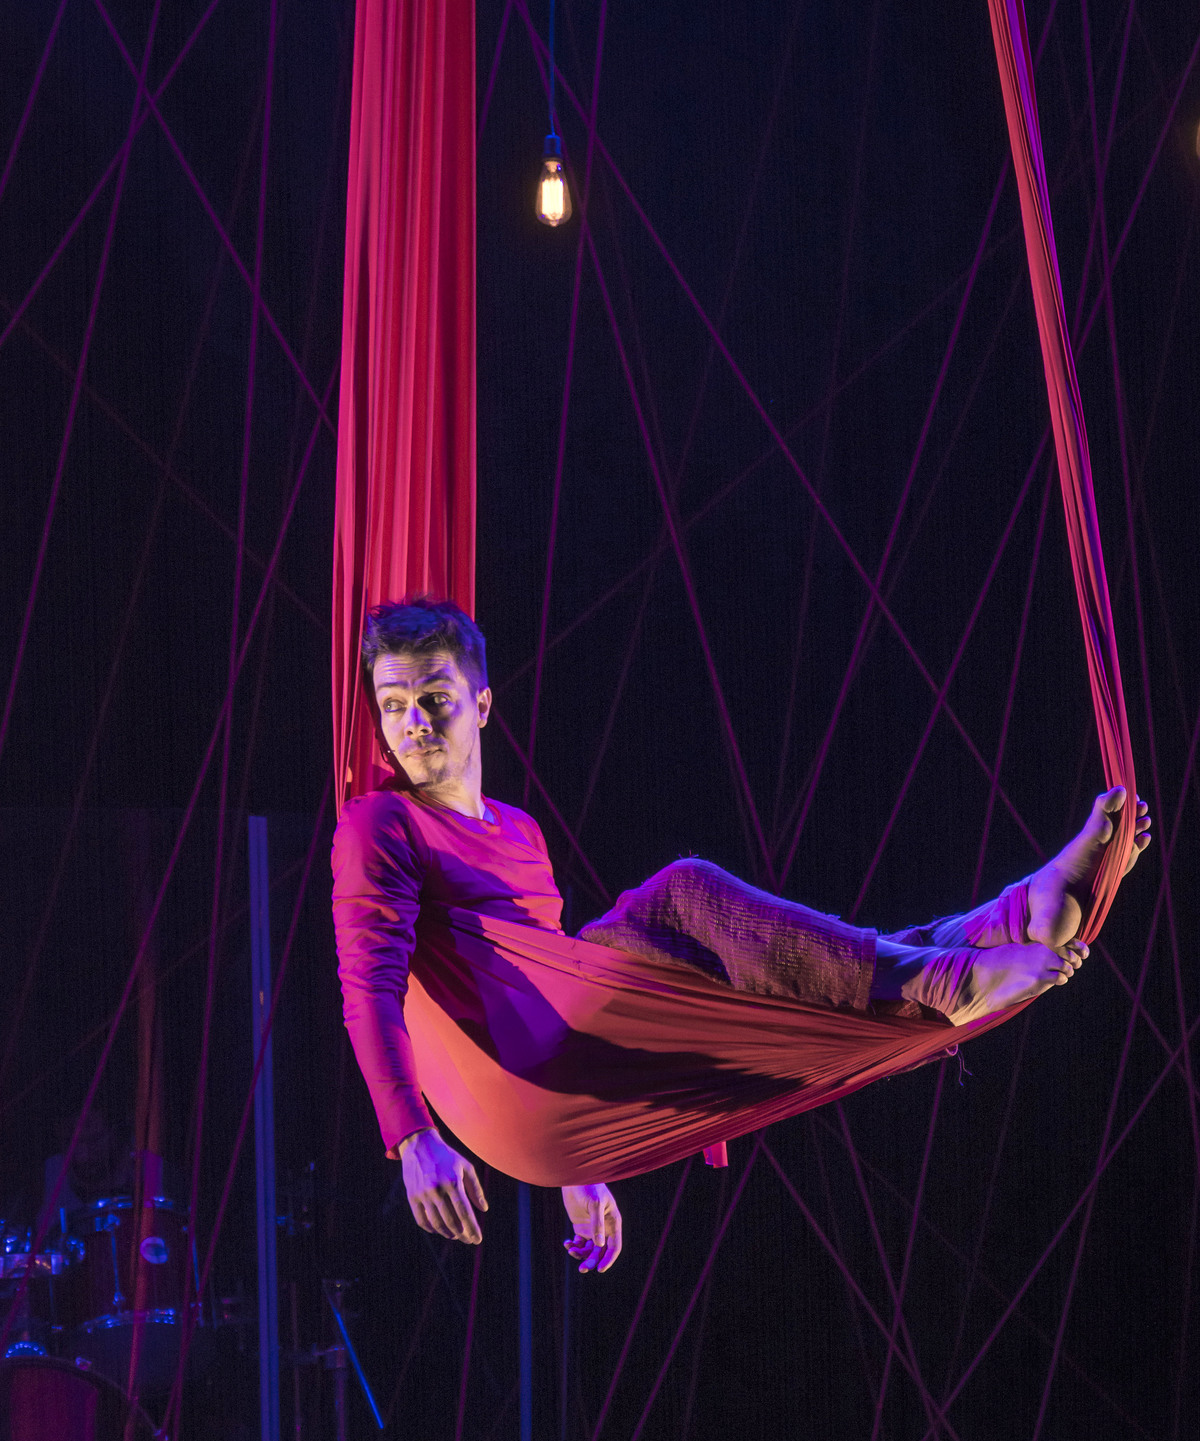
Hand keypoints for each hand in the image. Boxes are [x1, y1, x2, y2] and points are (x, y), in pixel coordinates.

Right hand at [400, 1129, 487, 1243]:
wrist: (419, 1145)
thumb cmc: (447, 1157)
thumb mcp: (465, 1167)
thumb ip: (476, 1189)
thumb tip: (484, 1209)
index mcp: (453, 1181)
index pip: (464, 1212)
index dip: (472, 1228)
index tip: (478, 1239)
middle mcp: (437, 1189)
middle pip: (451, 1221)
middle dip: (462, 1234)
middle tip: (469, 1240)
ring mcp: (423, 1194)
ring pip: (437, 1223)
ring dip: (448, 1233)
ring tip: (456, 1236)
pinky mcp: (412, 1197)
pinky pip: (421, 1220)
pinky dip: (431, 1228)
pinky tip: (439, 1230)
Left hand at [561, 1183, 621, 1272]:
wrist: (573, 1176)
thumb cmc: (588, 1186)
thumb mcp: (594, 1203)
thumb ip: (597, 1224)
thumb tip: (599, 1245)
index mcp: (613, 1222)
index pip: (615, 1246)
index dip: (609, 1259)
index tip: (600, 1269)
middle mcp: (604, 1227)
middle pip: (601, 1251)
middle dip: (592, 1260)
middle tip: (582, 1268)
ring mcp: (592, 1228)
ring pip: (589, 1249)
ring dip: (581, 1254)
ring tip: (571, 1250)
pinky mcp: (580, 1226)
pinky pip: (579, 1243)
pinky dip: (573, 1246)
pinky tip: (567, 1243)